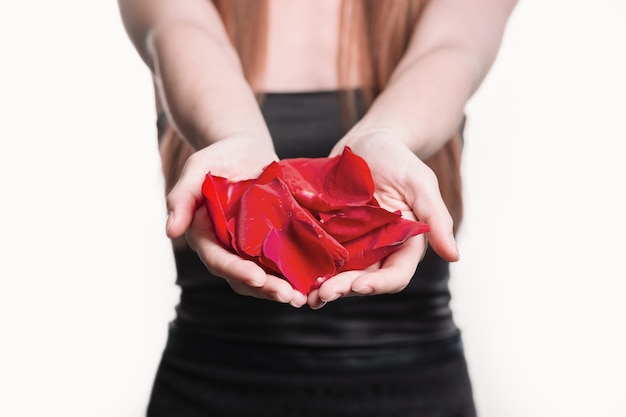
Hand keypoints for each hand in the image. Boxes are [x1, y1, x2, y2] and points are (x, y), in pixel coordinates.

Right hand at [165, 134, 307, 306]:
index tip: (257, 278)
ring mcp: (250, 248)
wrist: (249, 152)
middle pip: (242, 276)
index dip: (236, 271)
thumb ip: (182, 196)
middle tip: (288, 296)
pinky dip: (294, 274)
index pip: (218, 259)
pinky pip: (281, 263)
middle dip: (264, 289)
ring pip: (263, 276)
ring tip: (302, 297)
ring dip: (280, 289)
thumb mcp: (198, 167)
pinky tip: (313, 282)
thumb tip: (171, 231)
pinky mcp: (271, 243)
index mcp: (205, 234)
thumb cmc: (220, 156)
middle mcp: (227, 247)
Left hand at [308, 131, 458, 307]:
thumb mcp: (421, 183)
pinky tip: (294, 273)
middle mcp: (379, 248)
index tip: (359, 286)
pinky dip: (310, 266)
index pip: (395, 274)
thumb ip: (436, 218)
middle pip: (364, 280)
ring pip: (341, 273)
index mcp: (405, 242)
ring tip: (306, 294)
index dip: (378, 284)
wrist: (367, 142)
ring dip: (325, 286)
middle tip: (322, 294)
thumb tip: (454, 256)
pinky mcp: (331, 233)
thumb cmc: (399, 158)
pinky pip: (321, 254)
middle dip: (345, 289)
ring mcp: (354, 243)